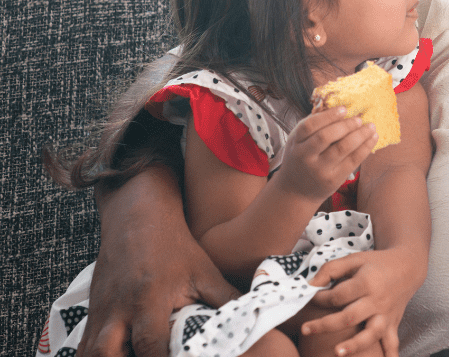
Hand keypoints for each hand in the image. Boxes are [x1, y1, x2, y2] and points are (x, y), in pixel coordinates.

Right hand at [79, 166, 238, 356]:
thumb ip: (225, 299)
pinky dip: (95, 356)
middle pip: (104, 355)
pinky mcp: (91, 313)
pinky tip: (118, 356)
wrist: (138, 218)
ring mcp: (100, 313)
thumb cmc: (174, 246)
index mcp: (148, 300)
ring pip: (88, 353)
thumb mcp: (204, 272)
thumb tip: (250, 319)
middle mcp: (117, 310)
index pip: (150, 346)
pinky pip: (84, 345)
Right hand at [273, 107, 377, 204]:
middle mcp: (305, 157)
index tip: (344, 109)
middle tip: (359, 118)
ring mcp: (319, 170)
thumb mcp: (298, 142)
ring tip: (370, 126)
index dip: (328, 116)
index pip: (309, 126)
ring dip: (360, 135)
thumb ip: (314, 125)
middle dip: (345, 125)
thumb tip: (337, 105)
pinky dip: (365, 147)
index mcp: (295, 143)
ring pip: (342, 149)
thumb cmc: (301, 159)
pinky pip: (352, 161)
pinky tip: (373, 138)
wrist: (296, 191)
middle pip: (325, 137)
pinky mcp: (333, 179)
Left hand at [301, 248, 424, 356]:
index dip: (320, 298)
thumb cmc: (377, 263)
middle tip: (304, 329)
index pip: (338, 295)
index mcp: (366, 282)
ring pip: (370, 333)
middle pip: (349, 317)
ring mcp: (386, 314)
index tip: (311, 298)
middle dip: (325, 324)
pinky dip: (390, 354)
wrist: (407, 266)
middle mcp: (377, 300)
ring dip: (354, 345)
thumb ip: (331, 269)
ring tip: (337, 352)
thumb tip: (310, 285)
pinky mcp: (393, 323)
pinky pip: (392, 342)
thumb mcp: (354, 259)